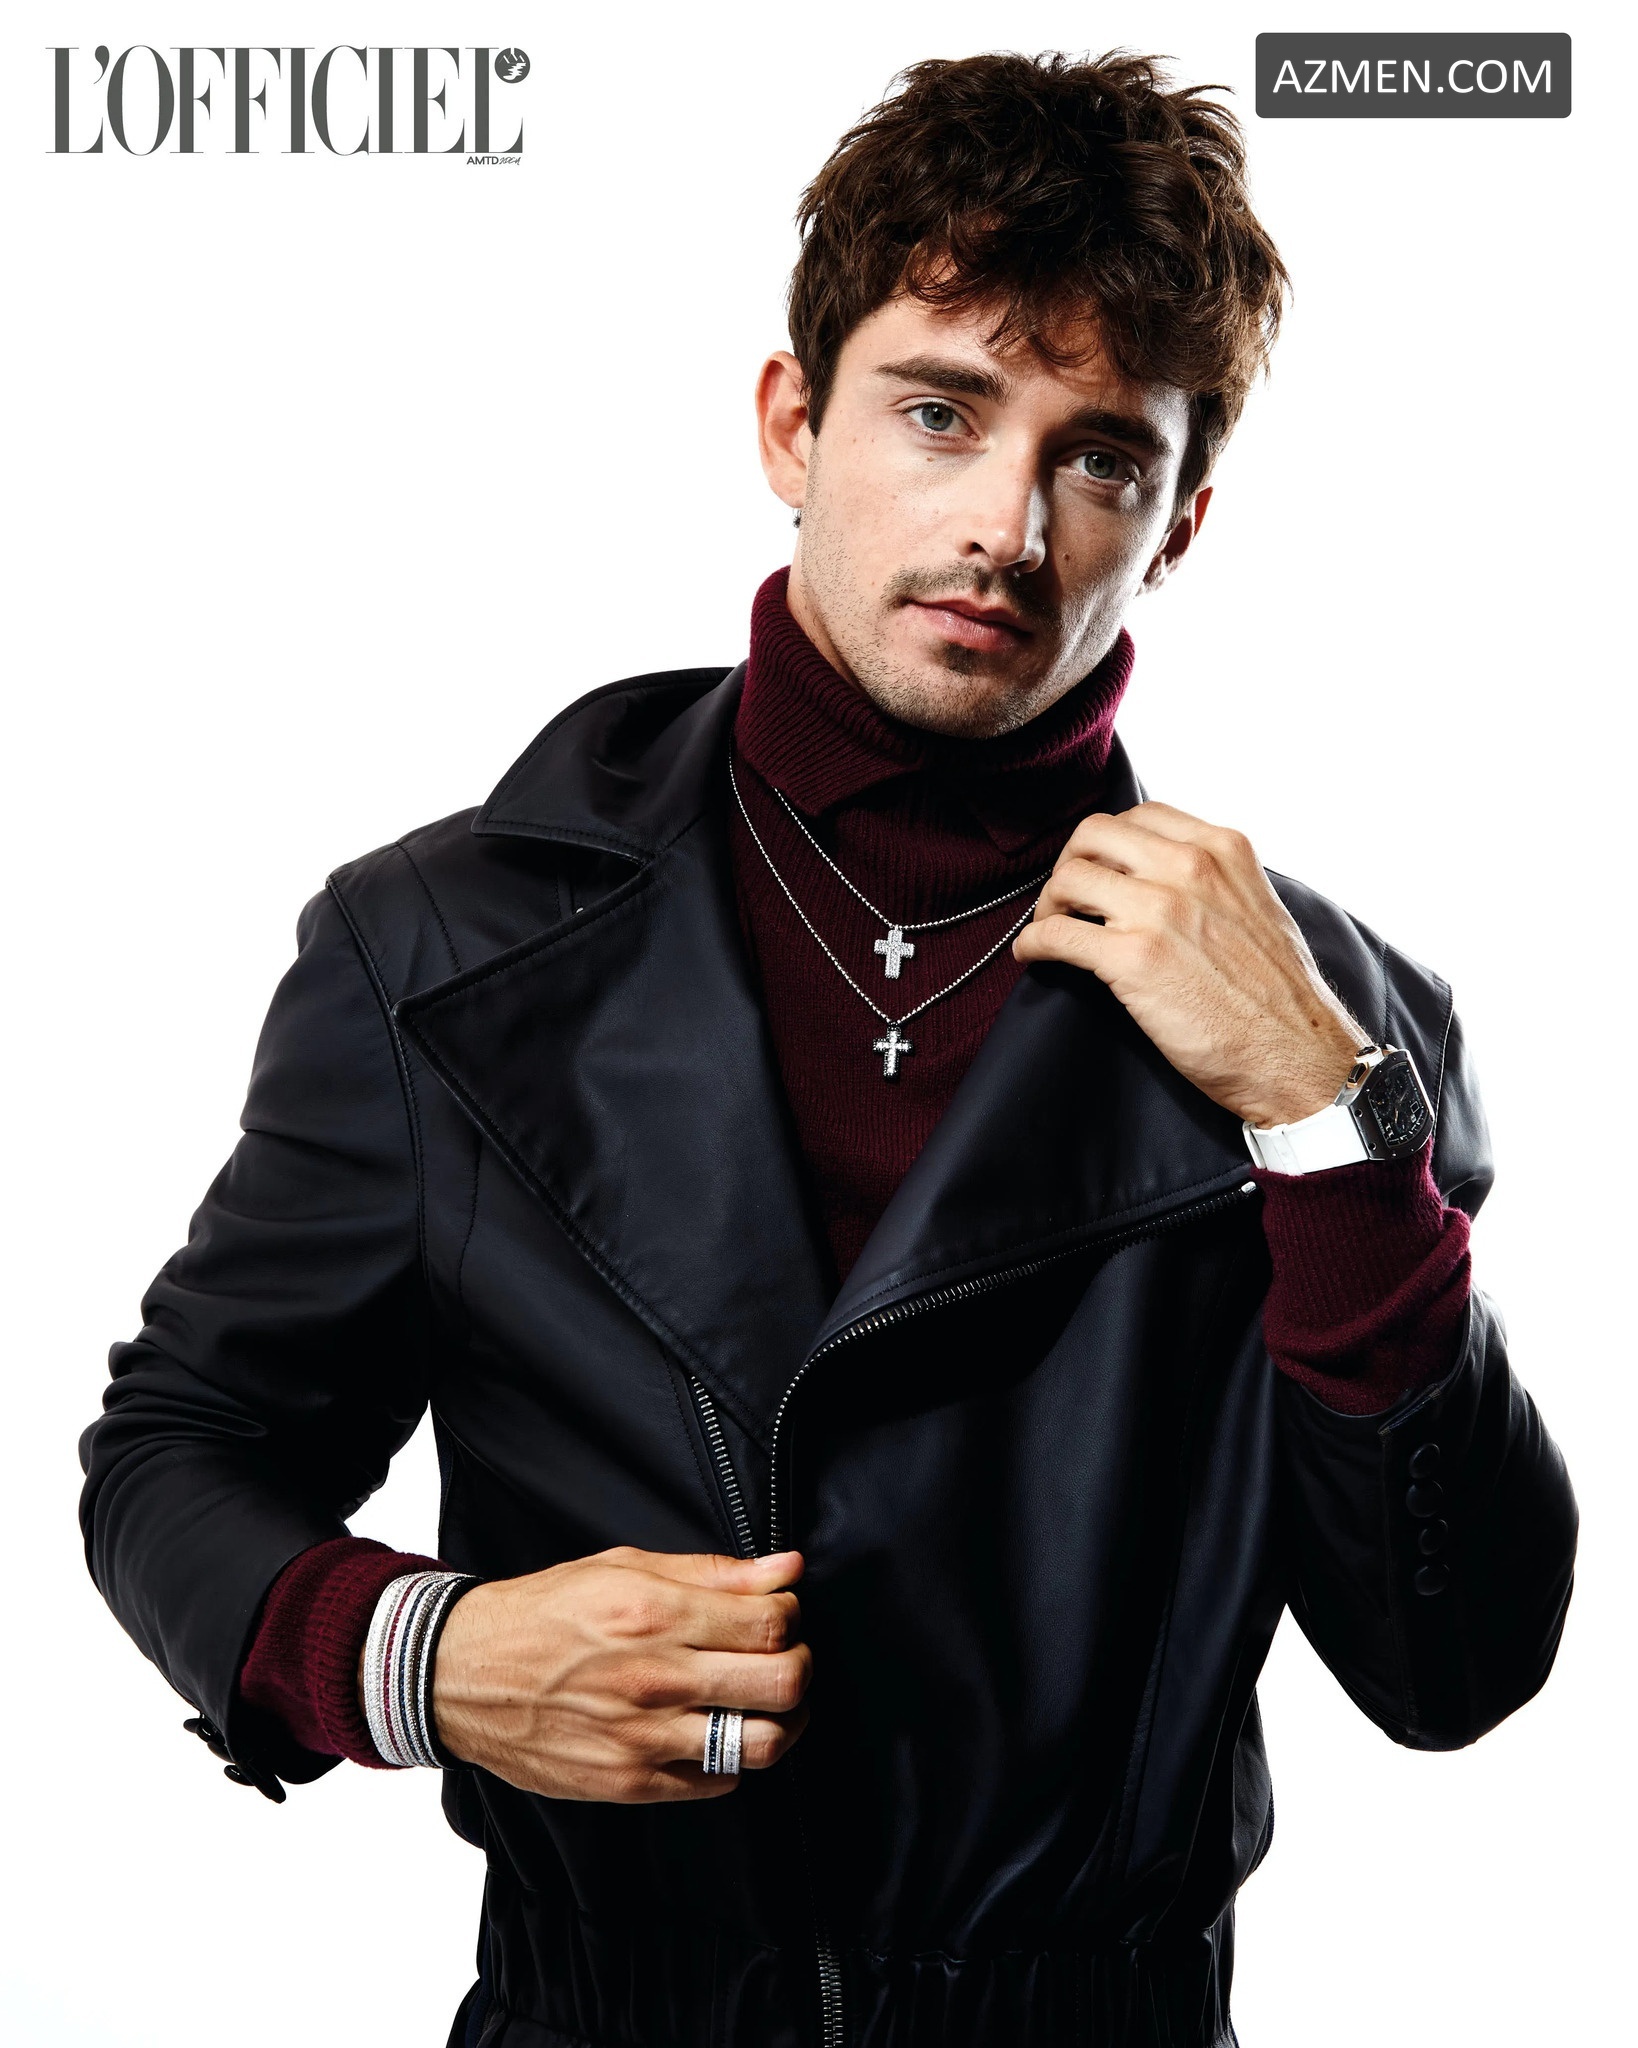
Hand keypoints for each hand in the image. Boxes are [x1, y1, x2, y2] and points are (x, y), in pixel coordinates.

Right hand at [427, 1546, 810, 1802]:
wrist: (463, 1675)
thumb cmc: (545, 1613)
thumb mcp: (623, 1567)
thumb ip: (711, 1572)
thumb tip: (787, 1567)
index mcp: (655, 1613)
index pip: (773, 1623)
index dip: (793, 1616)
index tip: (783, 1613)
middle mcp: (655, 1678)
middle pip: (783, 1684)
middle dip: (801, 1667)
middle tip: (787, 1656)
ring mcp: (643, 1738)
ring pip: (763, 1743)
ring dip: (783, 1721)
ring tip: (765, 1702)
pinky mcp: (629, 1783)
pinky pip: (718, 1781)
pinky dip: (733, 1757)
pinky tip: (715, 1729)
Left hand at [1013, 802, 1362, 1128]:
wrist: (1297, 1056)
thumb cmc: (1279, 997)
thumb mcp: (1257, 907)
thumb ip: (1213, 882)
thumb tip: (1161, 880)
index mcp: (1222, 849)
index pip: (1140, 816)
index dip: (1108, 846)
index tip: (1100, 872)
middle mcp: (1190, 867)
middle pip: (1093, 836)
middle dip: (1070, 865)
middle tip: (1067, 901)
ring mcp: (1159, 910)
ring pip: (1068, 878)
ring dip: (1048, 905)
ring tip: (1052, 929)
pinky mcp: (1132, 959)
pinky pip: (1055, 934)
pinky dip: (1032, 944)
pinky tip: (1034, 955)